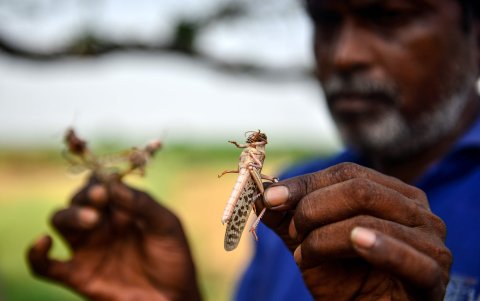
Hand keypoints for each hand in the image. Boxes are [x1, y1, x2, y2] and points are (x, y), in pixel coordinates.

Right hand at [27, 176, 201, 300]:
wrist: (174, 298)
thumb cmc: (174, 259)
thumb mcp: (166, 225)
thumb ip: (142, 203)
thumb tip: (114, 183)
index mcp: (122, 209)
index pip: (100, 184)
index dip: (100, 180)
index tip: (109, 183)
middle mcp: (102, 224)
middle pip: (78, 199)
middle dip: (86, 195)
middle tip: (101, 198)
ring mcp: (88, 248)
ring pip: (60, 221)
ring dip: (69, 215)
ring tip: (92, 220)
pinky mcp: (78, 275)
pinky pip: (45, 266)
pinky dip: (36, 254)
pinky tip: (43, 243)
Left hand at [260, 162, 451, 299]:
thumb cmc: (345, 279)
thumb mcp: (312, 242)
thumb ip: (290, 217)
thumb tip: (258, 194)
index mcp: (392, 193)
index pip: (346, 173)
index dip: (305, 183)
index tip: (270, 198)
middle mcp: (416, 210)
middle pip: (359, 190)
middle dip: (314, 209)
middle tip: (293, 233)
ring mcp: (430, 241)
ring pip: (369, 220)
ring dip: (326, 238)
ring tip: (306, 257)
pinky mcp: (433, 276)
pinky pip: (408, 257)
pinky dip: (379, 247)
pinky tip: (357, 241)